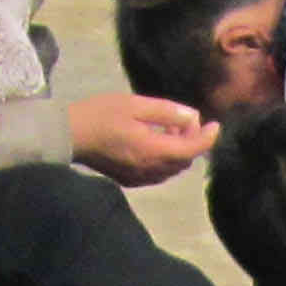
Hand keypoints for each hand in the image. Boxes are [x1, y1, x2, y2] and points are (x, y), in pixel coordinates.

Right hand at [67, 91, 212, 184]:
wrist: (70, 134)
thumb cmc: (101, 114)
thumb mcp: (135, 105)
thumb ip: (166, 112)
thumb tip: (192, 117)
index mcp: (151, 150)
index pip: (191, 150)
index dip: (207, 138)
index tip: (215, 125)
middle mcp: (149, 170)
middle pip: (184, 161)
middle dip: (191, 142)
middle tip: (184, 121)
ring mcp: (139, 178)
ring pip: (172, 170)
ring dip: (178, 152)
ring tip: (169, 130)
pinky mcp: (130, 180)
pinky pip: (158, 174)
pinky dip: (166, 160)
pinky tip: (156, 143)